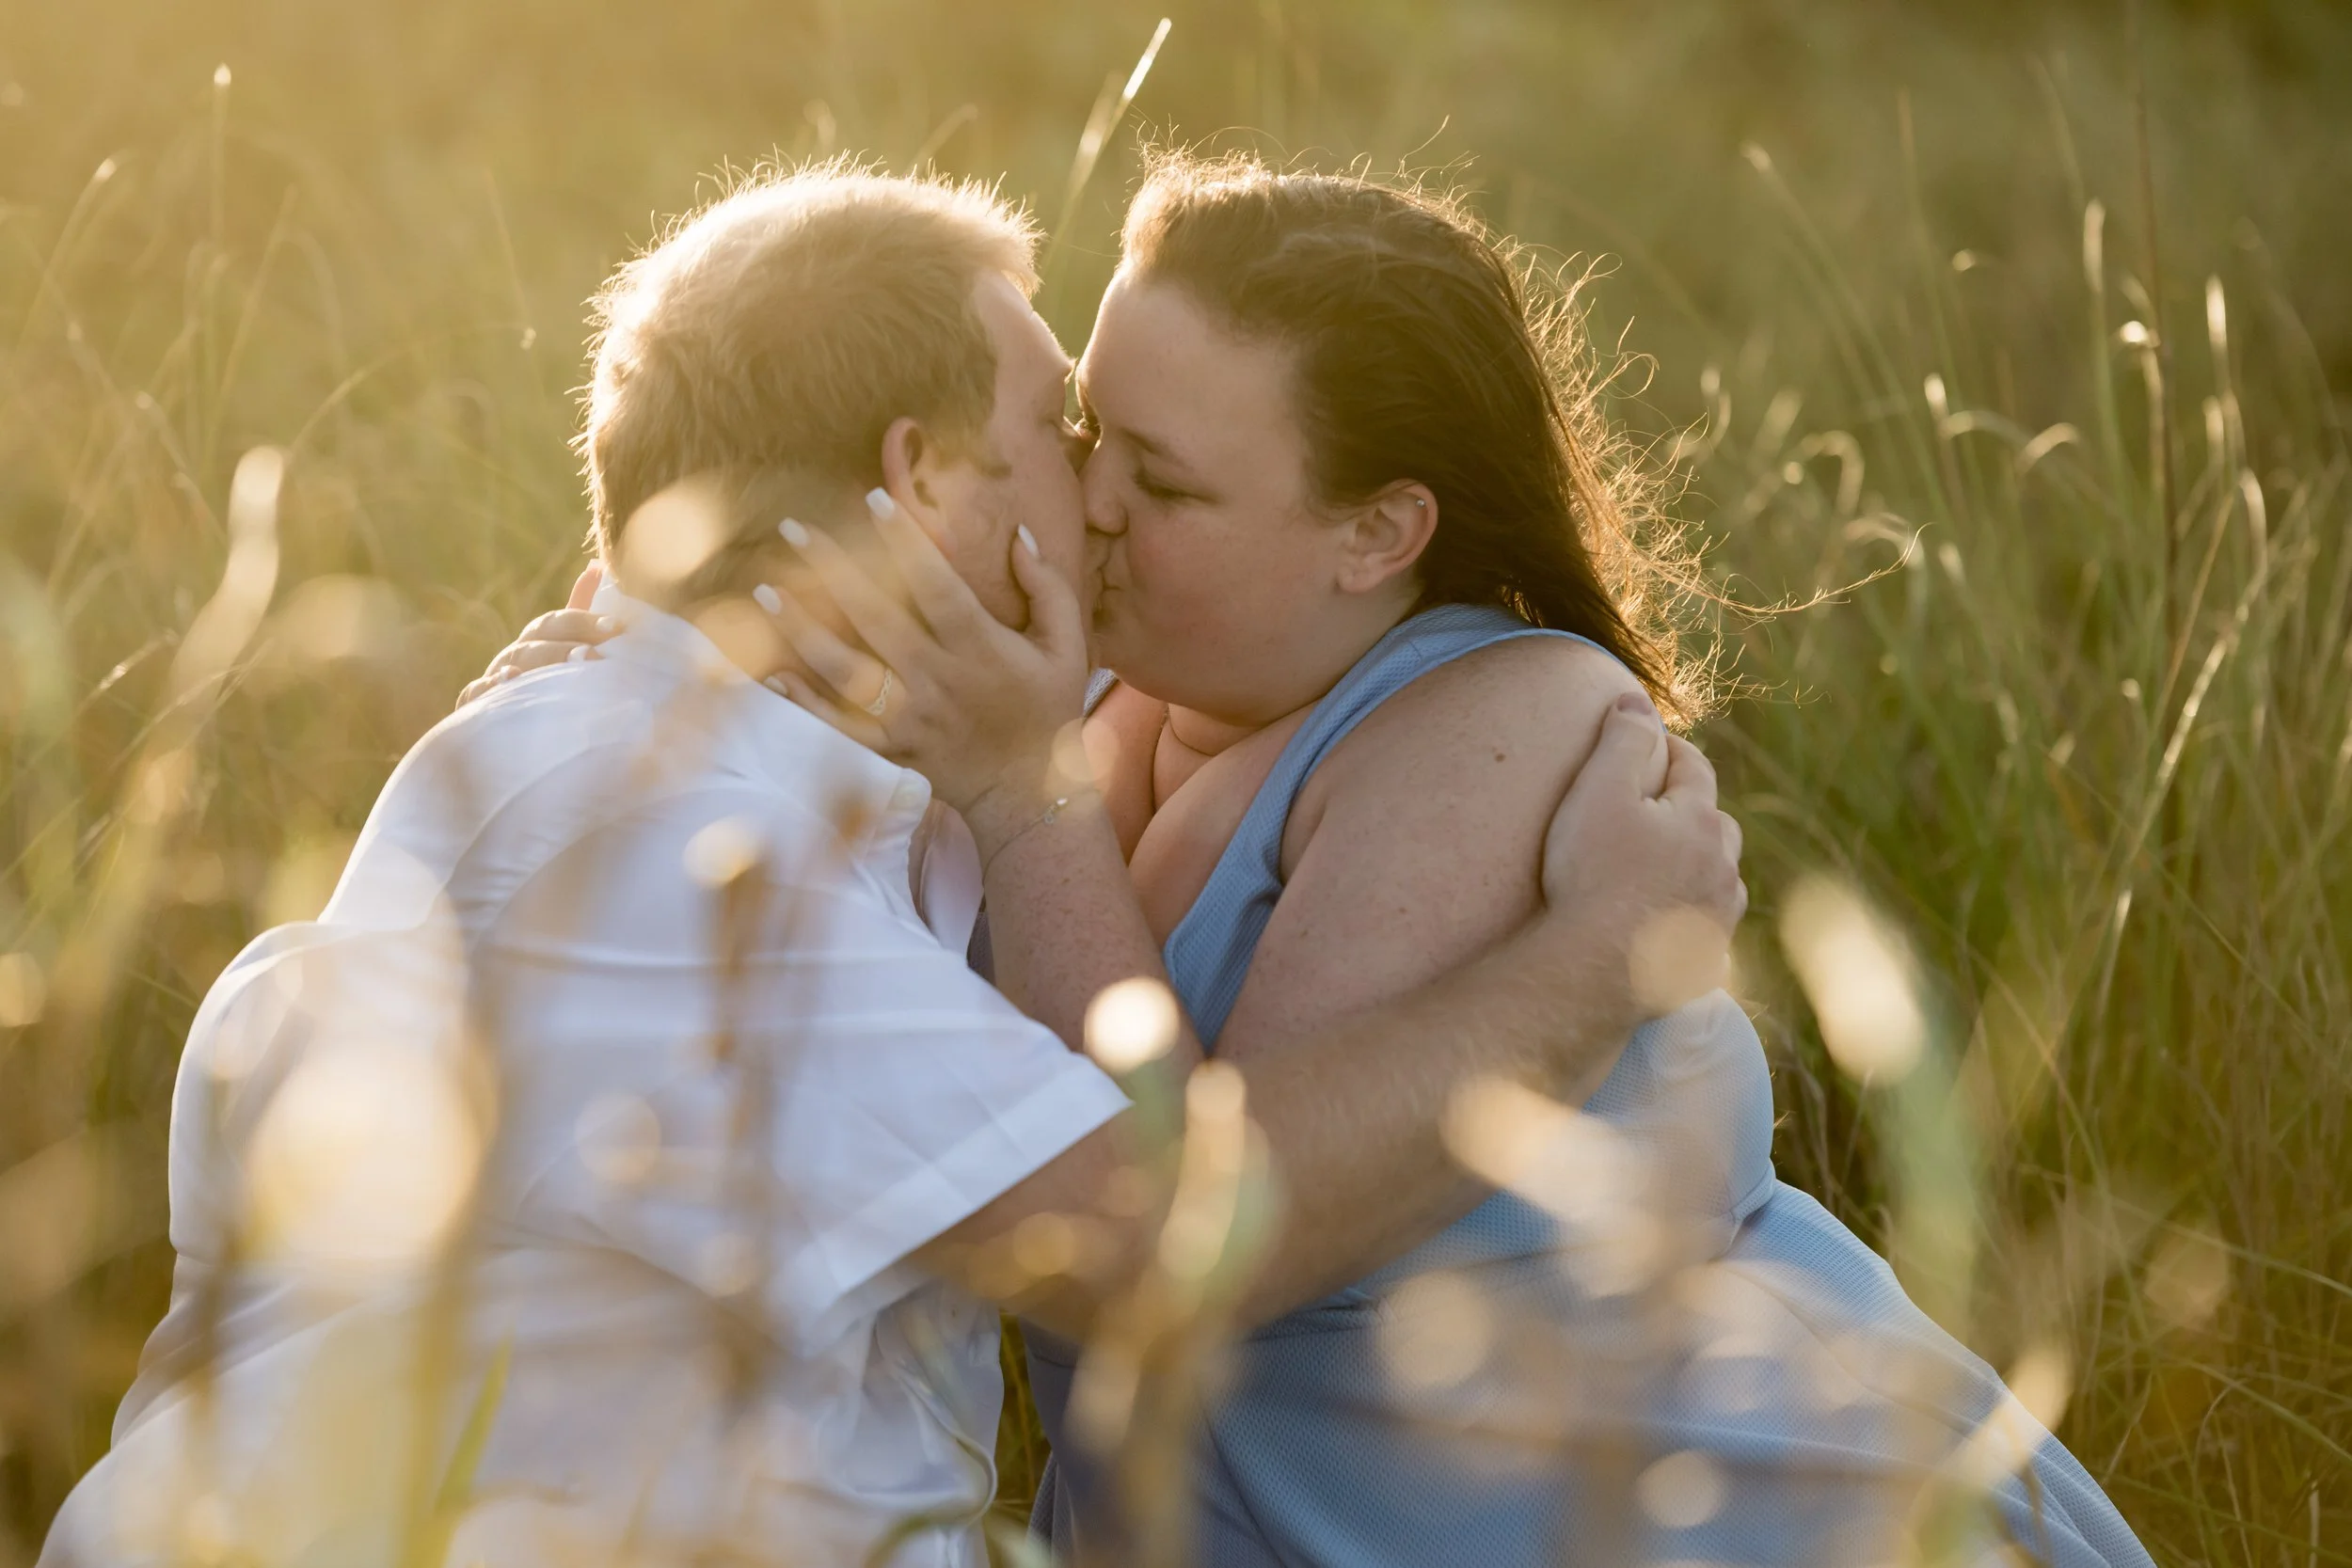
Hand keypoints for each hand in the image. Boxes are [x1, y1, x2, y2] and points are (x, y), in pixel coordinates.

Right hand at [454, 565, 617, 707]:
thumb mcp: (565, 648)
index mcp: (538, 640)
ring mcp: (496, 676)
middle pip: (539, 640)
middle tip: (599, 654)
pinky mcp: (476, 704)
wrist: (506, 733)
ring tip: (573, 662)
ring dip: (544, 659)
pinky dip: (491, 684)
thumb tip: (597, 565)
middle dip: (571, 644)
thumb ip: (580, 612)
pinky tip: (510, 678)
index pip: (559, 622)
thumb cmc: (545, 684)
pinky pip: (478, 691)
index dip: (586, 620)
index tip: (616, 626)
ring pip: (516, 662)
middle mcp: (516, 654)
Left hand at [760, 493, 1090, 843]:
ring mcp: (910, 718)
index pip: (936, 585)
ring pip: (845, 670)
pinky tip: (771, 673)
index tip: (873, 500)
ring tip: (765, 591)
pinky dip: (804, 702)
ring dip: (802, 629)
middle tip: (791, 528)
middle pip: (876, 618)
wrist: (1030, 793)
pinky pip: (840, 726)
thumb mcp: (1066, 645)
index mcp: (981, 648)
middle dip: (831, 569)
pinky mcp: (892, 749)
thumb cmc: (1049, 708)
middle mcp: (939, 680)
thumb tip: (1019, 535)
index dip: (905, 542)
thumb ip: (1047, 588)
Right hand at [1540, 693, 1747, 1019]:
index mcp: (1699, 821)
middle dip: (1690, 809)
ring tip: (1663, 866)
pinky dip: (1689, 914)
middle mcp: (1721, 867)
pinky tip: (1665, 921)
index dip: (1669, 749)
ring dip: (1698, 865)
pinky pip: (1706, 926)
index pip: (1693, 767)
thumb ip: (1621, 741)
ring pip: (1718, 877)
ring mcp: (1716, 918)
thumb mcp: (1598, 792)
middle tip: (1655, 808)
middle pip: (1715, 823)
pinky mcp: (1704, 962)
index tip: (1646, 744)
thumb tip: (1636, 700)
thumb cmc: (1591, 875)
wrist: (1596, 971)